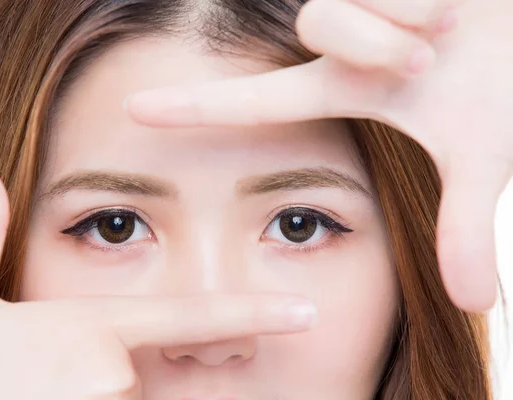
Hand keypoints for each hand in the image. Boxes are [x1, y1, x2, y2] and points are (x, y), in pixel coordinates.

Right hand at [0, 153, 315, 399]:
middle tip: (53, 380)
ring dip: (97, 395)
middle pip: (142, 370)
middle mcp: (115, 376)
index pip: (195, 314)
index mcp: (95, 326)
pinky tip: (54, 399)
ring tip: (46, 389)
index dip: (257, 313)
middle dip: (110, 373)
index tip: (306, 312)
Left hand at [122, 0, 512, 312]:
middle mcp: (333, 43)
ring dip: (407, 23)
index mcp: (339, 90)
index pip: (253, 101)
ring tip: (445, 28)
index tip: (132, 113)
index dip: (193, 108)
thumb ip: (463, 223)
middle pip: (317, 29)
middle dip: (378, 46)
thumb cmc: (493, 83)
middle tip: (431, 58)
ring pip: (341, 7)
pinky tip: (448, 3)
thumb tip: (475, 307)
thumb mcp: (478, 155)